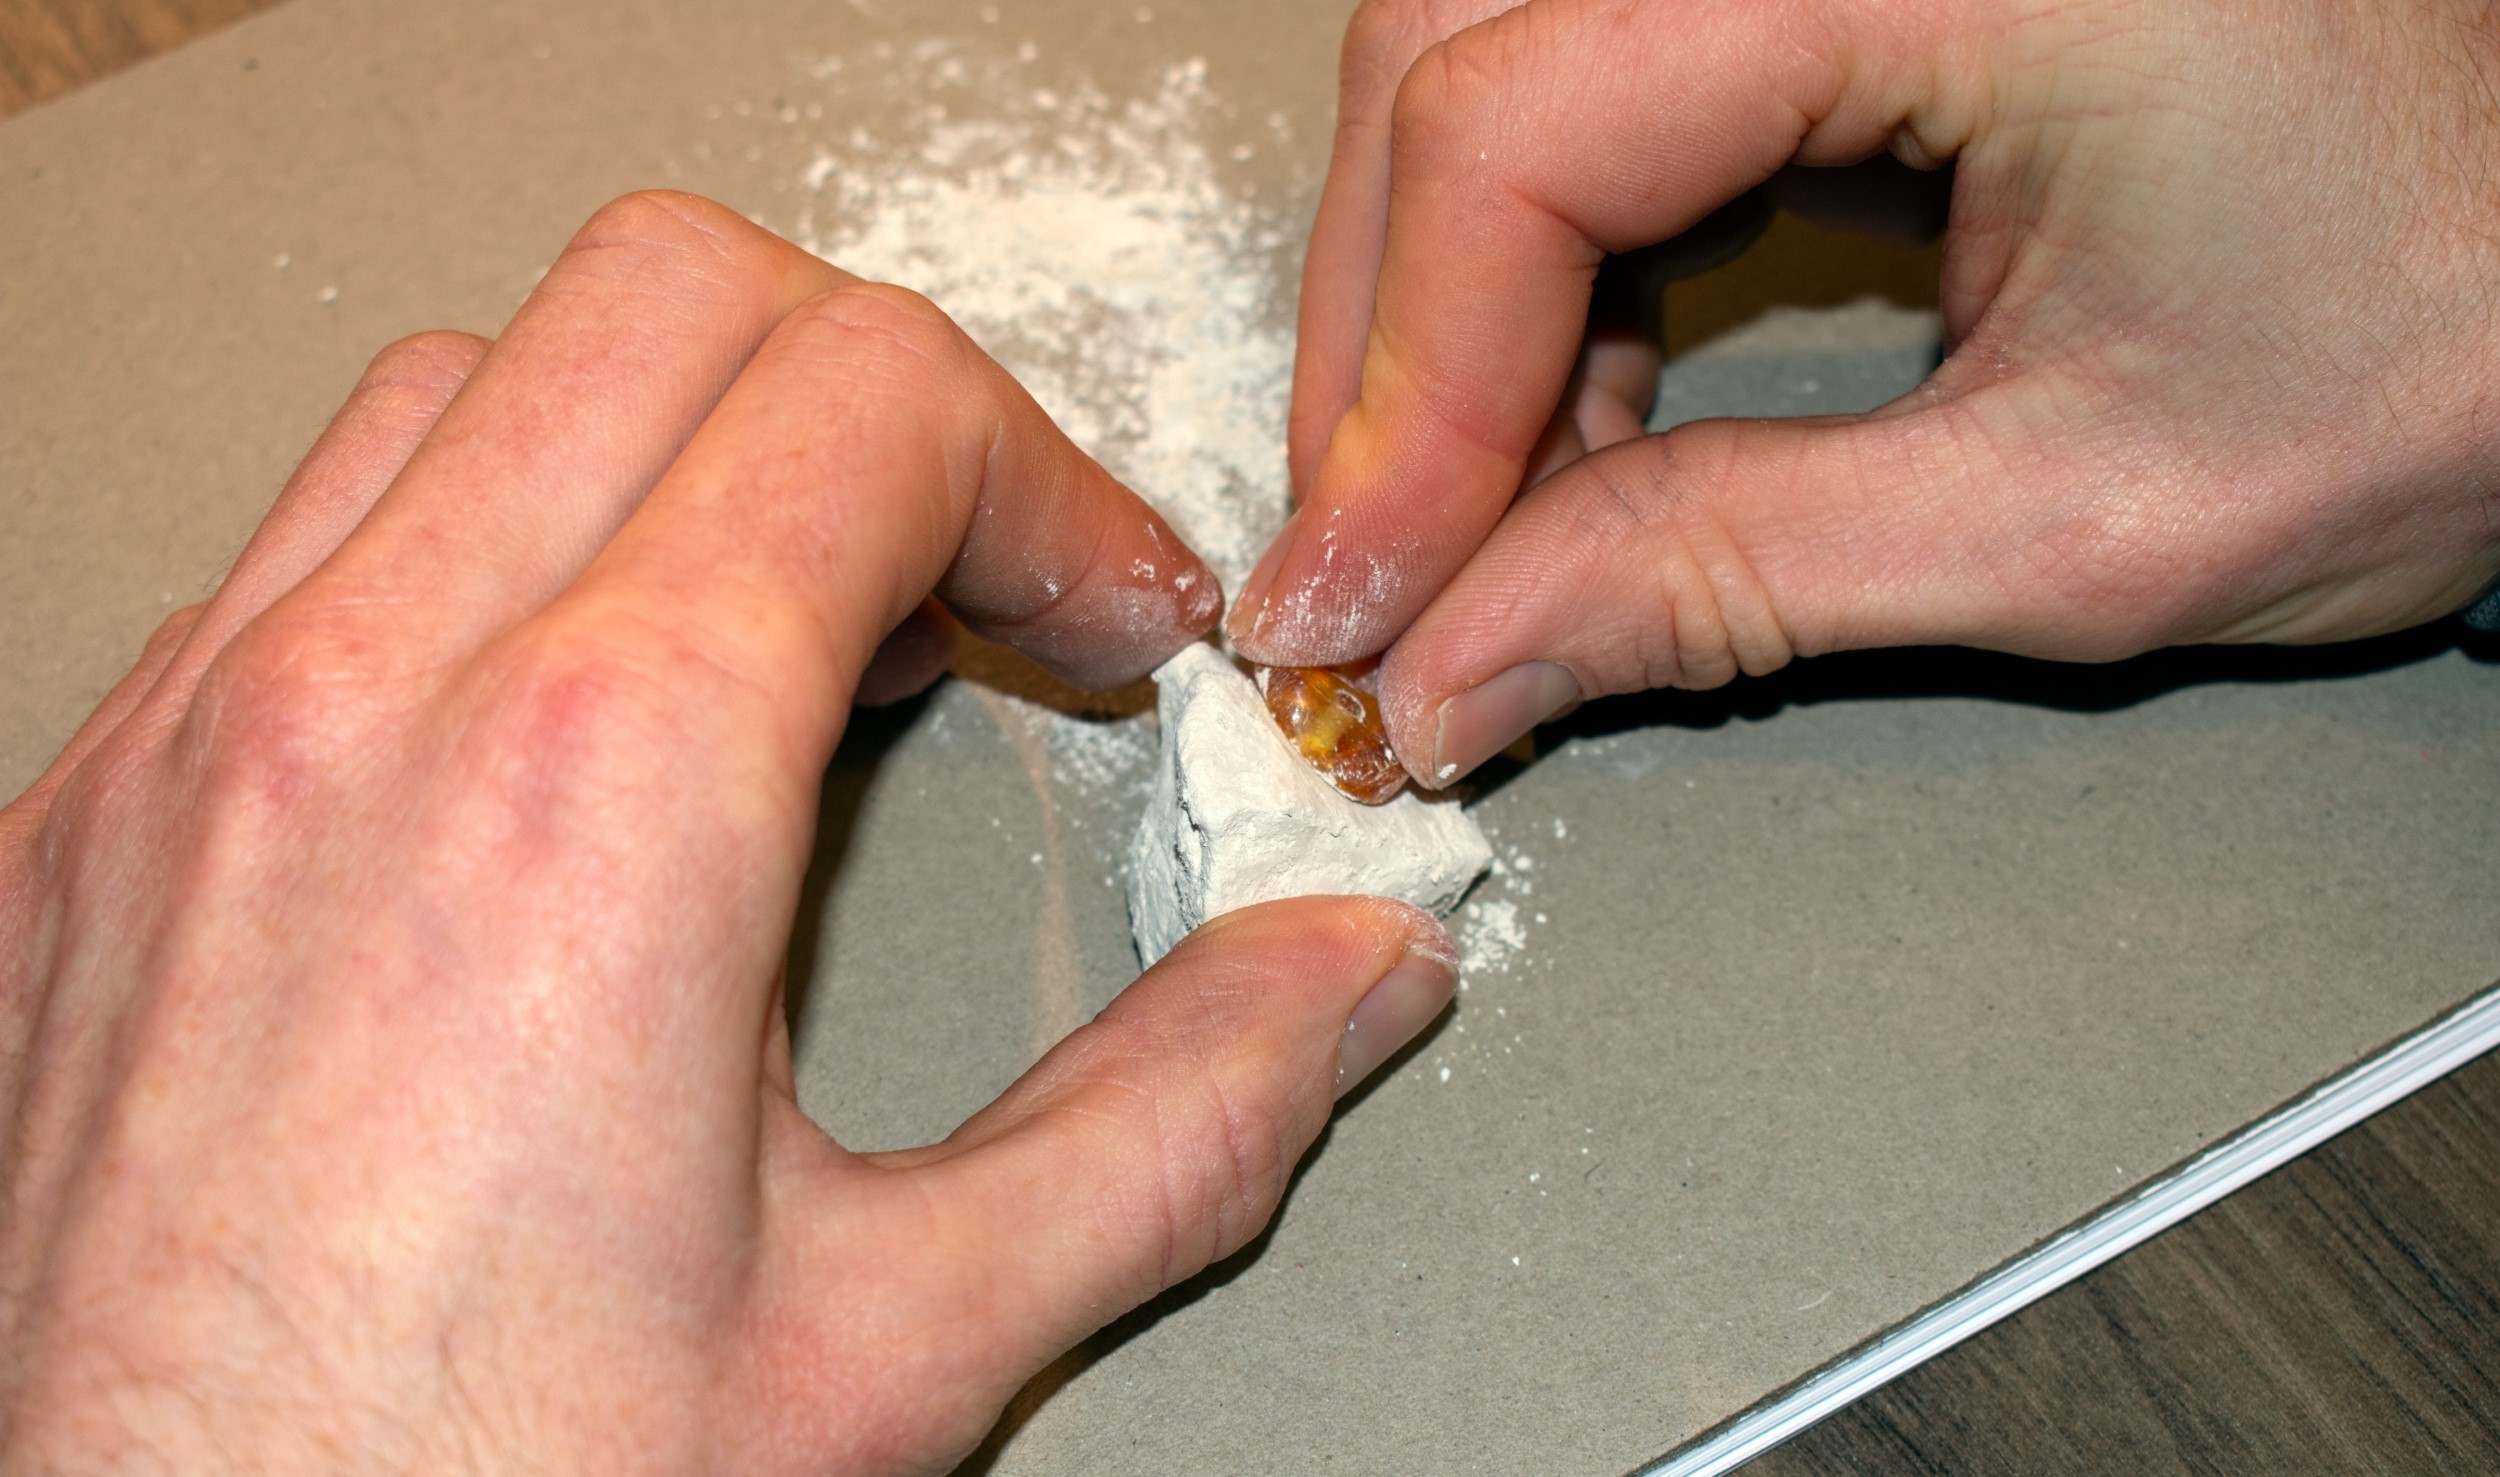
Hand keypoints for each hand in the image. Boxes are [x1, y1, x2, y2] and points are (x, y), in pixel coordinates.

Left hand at [0, 193, 1457, 1474]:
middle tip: (981, 589)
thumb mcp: (891, 1348)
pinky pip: (311, 528)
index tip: (1110, 621)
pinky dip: (492, 538)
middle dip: (885, 403)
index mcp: (594, 795)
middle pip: (677, 296)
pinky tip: (567, 721)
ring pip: (477, 374)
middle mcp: (361, 703)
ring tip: (790, 629)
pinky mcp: (92, 806)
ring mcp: (192, 733)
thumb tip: (1346, 978)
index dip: (1056, 487)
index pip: (874, 406)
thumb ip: (1169, 1127)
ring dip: (680, 444)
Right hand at [1231, 0, 2499, 787]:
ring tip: (1489, 517)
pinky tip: (1588, 409)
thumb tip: (1460, 664)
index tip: (1353, 598)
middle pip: (1459, 53)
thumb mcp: (2082, 517)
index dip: (1408, 384)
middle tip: (1372, 574)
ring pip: (1494, 55)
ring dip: (1450, 301)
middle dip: (1388, 340)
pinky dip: (1551, 265)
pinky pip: (1598, 80)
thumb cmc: (2449, 342)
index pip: (1535, 120)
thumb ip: (1732, 576)